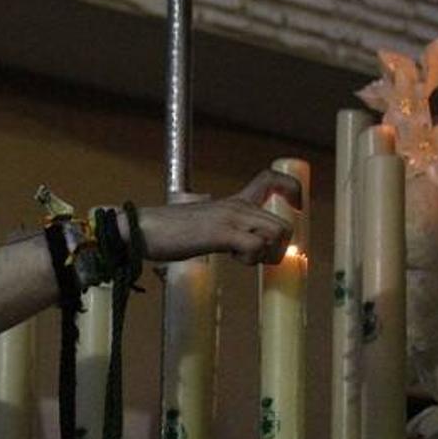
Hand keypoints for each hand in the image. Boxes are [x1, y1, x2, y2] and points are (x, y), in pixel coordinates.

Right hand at [135, 169, 300, 264]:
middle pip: (283, 223)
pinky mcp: (221, 233)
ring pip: (276, 233)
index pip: (270, 179)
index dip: (292, 189)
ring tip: (242, 258)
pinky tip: (232, 259)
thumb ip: (221, 229)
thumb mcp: (202, 224)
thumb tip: (233, 242)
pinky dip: (251, 259)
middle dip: (278, 248)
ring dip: (266, 254)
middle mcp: (235, 206)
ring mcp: (230, 218)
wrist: (141, 229)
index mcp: (232, 202)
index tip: (296, 206)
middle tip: (255, 258)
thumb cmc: (166, 232)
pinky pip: (256, 246)